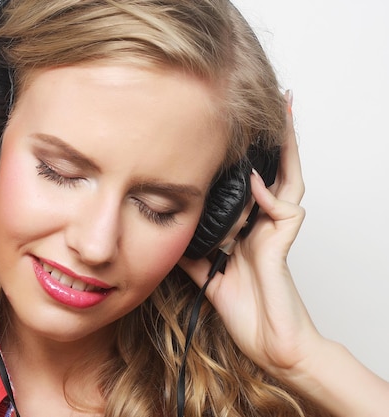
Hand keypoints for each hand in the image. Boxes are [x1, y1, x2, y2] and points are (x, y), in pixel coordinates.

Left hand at [178, 92, 322, 377]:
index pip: (252, 181)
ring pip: (288, 181)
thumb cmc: (244, 309)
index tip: (236, 130)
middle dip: (275, 138)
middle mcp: (265, 225)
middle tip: (274, 103)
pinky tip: (257, 178)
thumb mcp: (205, 272)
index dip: (249, 156)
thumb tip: (165, 229)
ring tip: (282, 114)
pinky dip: (268, 194)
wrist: (268, 344)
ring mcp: (275, 234)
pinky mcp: (280, 249)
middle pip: (275, 171)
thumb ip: (194, 248)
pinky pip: (282, 212)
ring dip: (286, 149)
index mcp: (249, 228)